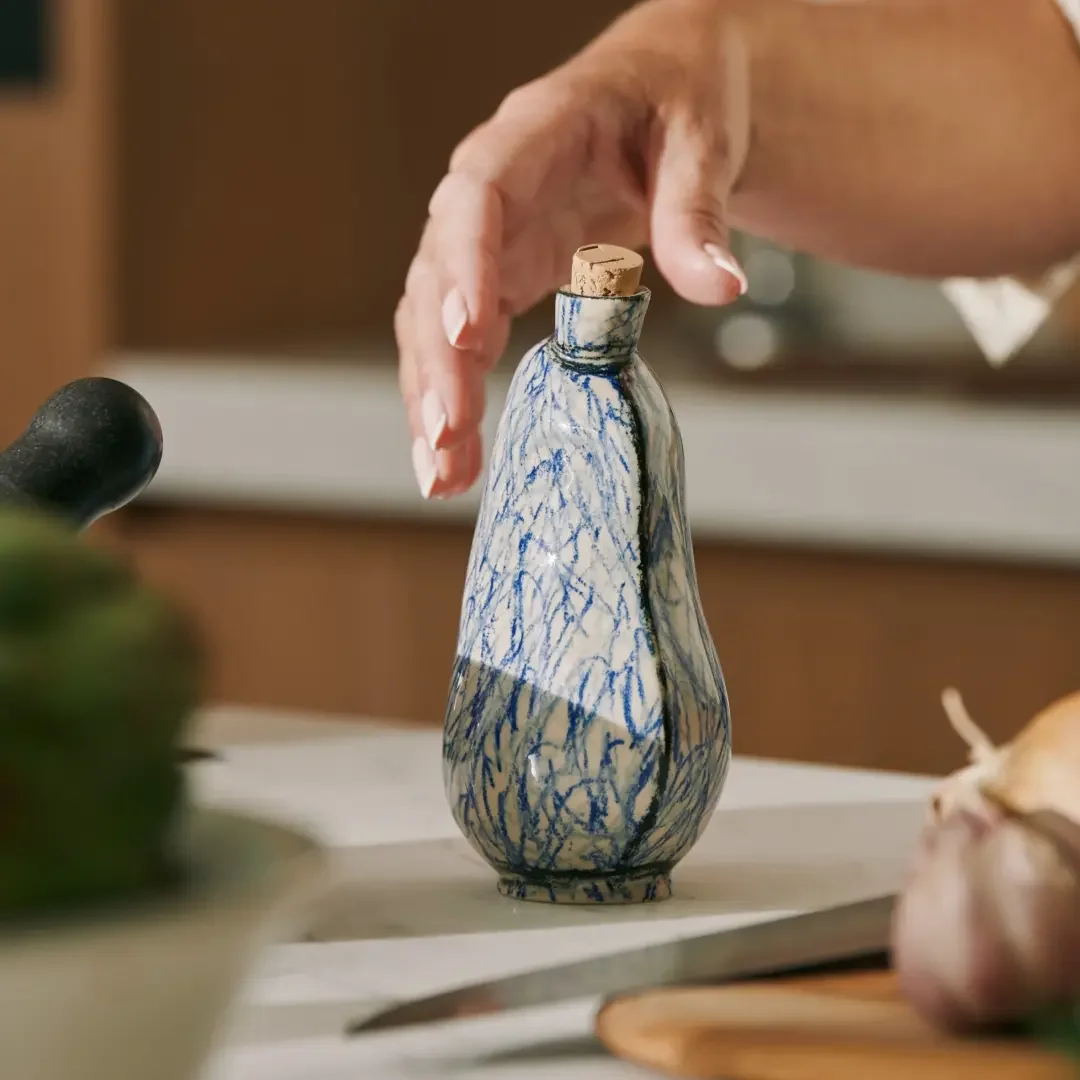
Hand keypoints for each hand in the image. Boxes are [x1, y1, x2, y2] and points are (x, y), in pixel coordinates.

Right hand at [397, 0, 750, 497]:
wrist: (665, 89)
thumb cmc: (678, 98)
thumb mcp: (702, 139)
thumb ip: (698, 210)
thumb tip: (719, 284)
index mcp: (533, 136)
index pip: (478, 196)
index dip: (464, 264)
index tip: (466, 334)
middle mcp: (491, 191)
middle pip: (438, 274)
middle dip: (438, 359)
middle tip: (448, 434)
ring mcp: (489, 239)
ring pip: (433, 319)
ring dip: (432, 396)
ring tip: (442, 476)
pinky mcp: (500, 278)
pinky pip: (459, 340)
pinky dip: (455, 396)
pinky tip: (457, 458)